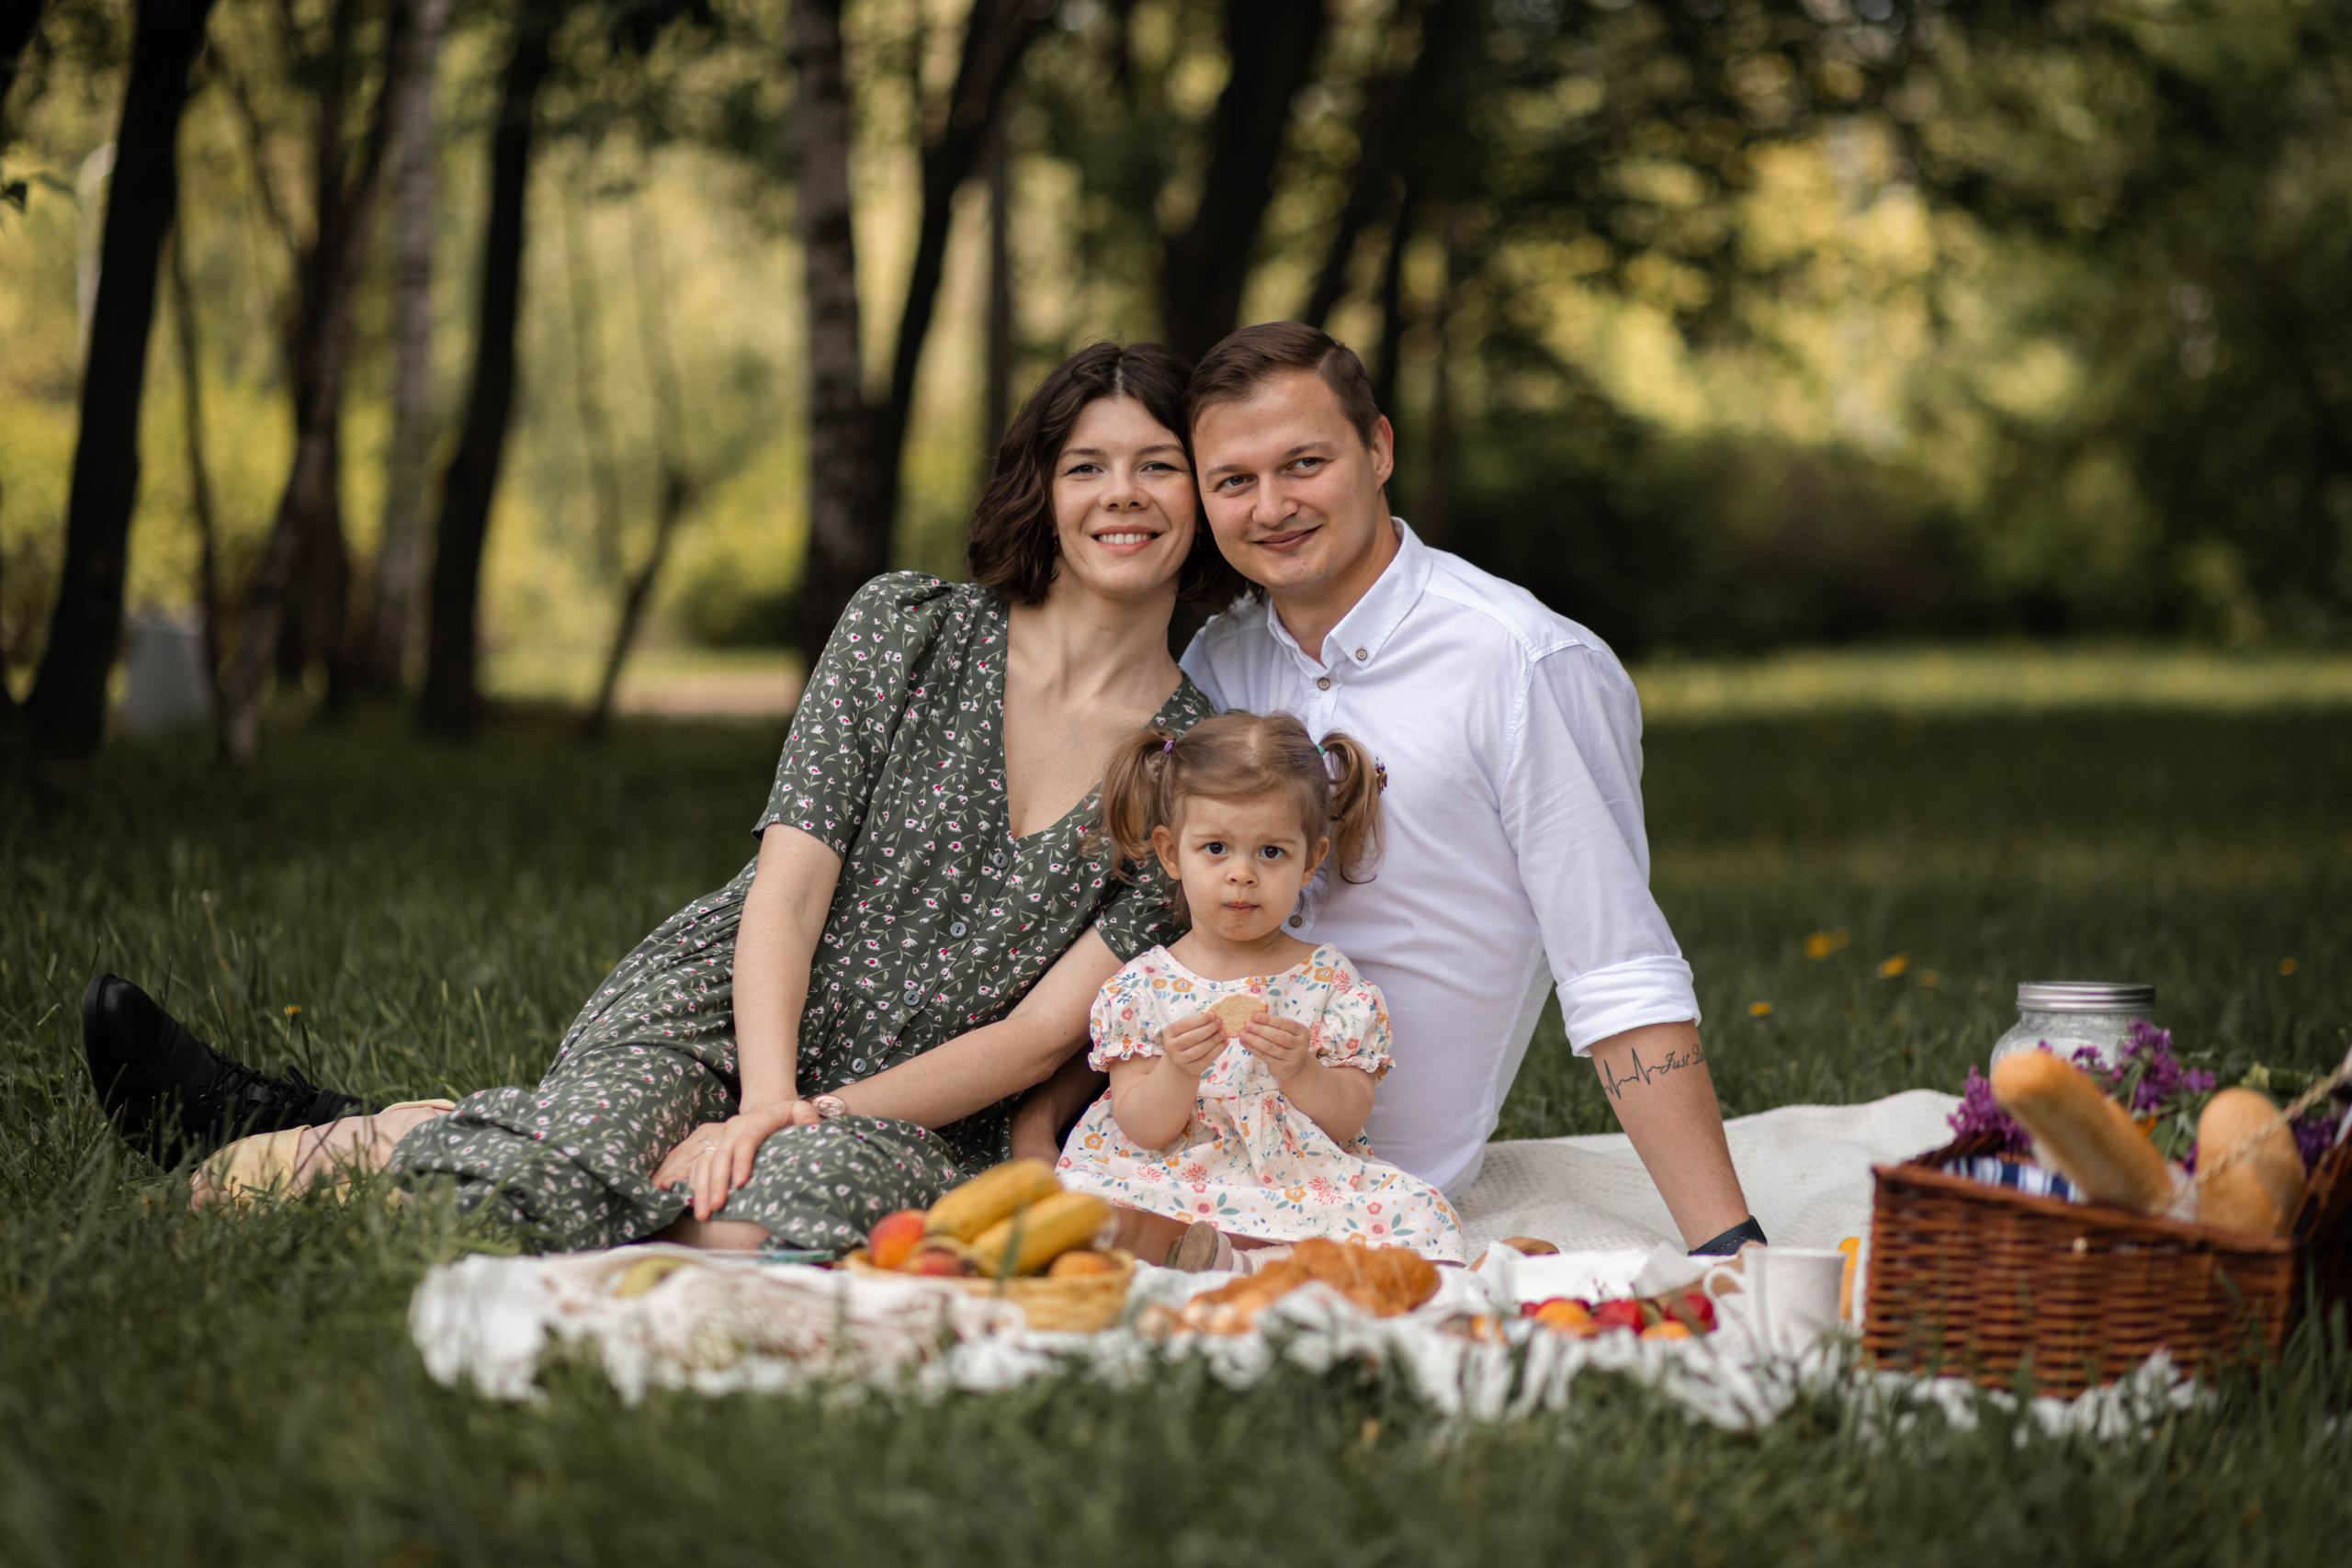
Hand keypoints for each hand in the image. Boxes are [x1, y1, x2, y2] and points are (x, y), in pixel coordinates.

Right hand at [653, 1098, 820, 1220]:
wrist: (767, 1108)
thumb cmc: (788, 1117)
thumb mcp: (801, 1111)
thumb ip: (807, 1118)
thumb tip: (810, 1129)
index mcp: (756, 1121)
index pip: (747, 1140)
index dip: (742, 1161)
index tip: (739, 1184)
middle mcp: (734, 1129)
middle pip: (721, 1155)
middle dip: (717, 1182)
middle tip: (717, 1208)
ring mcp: (721, 1138)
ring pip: (706, 1162)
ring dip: (702, 1188)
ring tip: (703, 1213)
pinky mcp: (713, 1148)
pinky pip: (697, 1166)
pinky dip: (691, 1183)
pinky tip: (687, 1202)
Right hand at [1160, 1012, 1226, 1077]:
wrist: (1181, 1059)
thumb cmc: (1186, 1037)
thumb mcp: (1187, 1029)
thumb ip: (1197, 1023)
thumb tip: (1214, 1017)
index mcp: (1169, 1033)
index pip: (1185, 1025)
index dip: (1200, 1020)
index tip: (1213, 1015)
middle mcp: (1171, 1047)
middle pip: (1192, 1037)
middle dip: (1208, 1029)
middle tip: (1220, 1023)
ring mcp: (1179, 1060)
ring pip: (1199, 1050)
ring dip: (1214, 1040)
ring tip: (1224, 1033)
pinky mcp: (1190, 1069)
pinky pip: (1206, 1060)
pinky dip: (1217, 1051)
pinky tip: (1224, 1043)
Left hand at [1240, 1015, 1315, 1082]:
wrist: (1296, 1066)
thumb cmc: (1287, 1043)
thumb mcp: (1287, 1032)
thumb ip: (1275, 1023)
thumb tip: (1256, 1012)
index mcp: (1302, 1031)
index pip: (1285, 1024)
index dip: (1270, 1020)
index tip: (1255, 1016)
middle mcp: (1300, 1045)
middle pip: (1278, 1036)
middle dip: (1260, 1030)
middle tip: (1247, 1025)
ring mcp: (1293, 1058)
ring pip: (1271, 1048)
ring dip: (1254, 1040)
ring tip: (1242, 1034)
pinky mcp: (1283, 1067)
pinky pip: (1265, 1057)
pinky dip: (1253, 1049)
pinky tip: (1245, 1043)